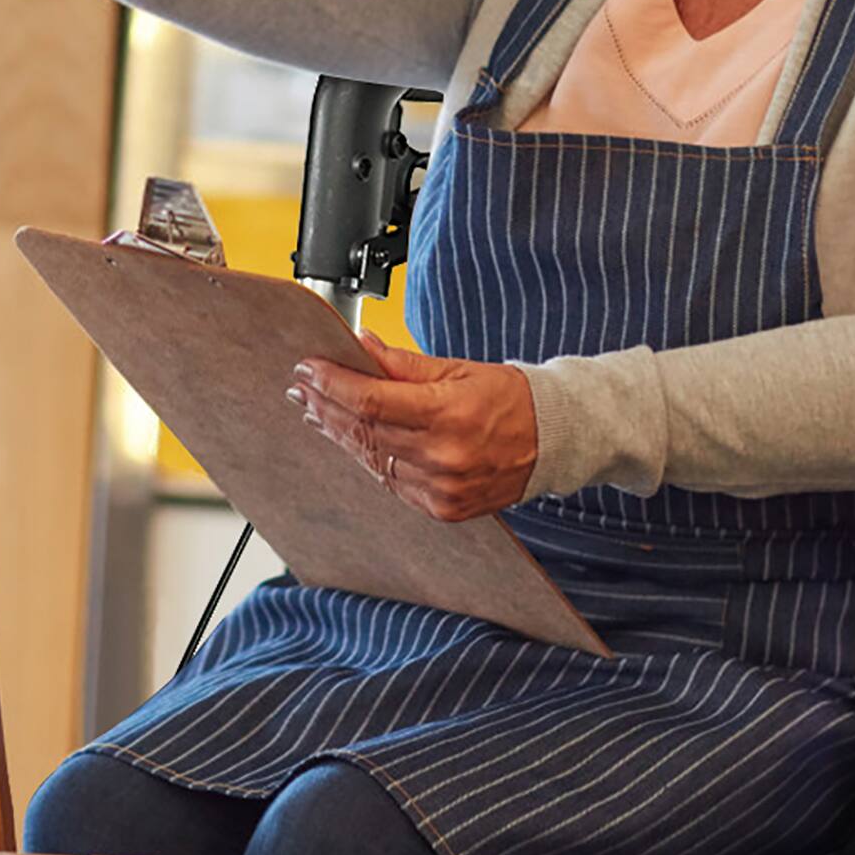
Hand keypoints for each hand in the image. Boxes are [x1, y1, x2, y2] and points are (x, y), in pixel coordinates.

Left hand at [289, 330, 537, 521]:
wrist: (552, 440)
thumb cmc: (510, 399)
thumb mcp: (458, 369)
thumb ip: (404, 363)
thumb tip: (361, 345)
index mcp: (449, 414)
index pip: (371, 401)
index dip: (333, 384)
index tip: (309, 369)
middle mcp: (443, 457)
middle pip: (364, 431)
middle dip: (327, 406)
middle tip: (302, 387)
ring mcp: (441, 489)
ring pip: (371, 460)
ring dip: (340, 433)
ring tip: (317, 411)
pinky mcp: (442, 509)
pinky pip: (391, 483)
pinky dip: (369, 459)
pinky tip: (352, 440)